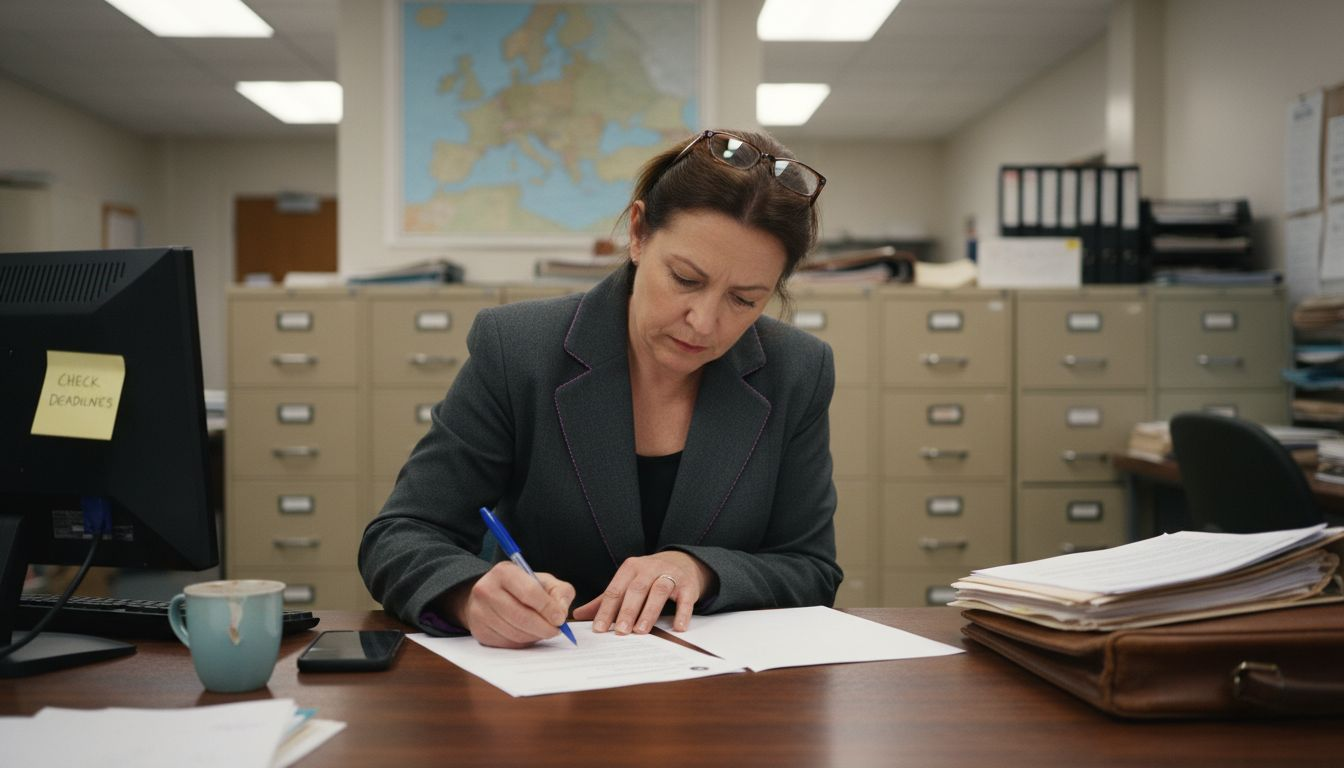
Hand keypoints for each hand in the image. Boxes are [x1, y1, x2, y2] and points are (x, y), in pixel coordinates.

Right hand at [445, 562, 574, 648]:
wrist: (490, 595)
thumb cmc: (521, 588)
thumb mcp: (543, 581)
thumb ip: (559, 592)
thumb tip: (561, 612)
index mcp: (504, 572)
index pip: (529, 592)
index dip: (548, 608)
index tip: (560, 619)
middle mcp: (487, 590)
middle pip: (521, 616)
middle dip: (544, 627)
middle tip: (556, 630)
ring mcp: (480, 612)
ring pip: (515, 633)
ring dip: (535, 636)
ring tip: (542, 630)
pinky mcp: (479, 631)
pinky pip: (507, 643)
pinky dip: (523, 642)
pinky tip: (527, 633)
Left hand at [572, 551, 715, 634]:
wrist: (682, 562)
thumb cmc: (648, 577)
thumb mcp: (627, 583)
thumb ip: (605, 599)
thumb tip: (578, 614)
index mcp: (630, 568)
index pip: (615, 590)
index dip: (606, 610)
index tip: (598, 629)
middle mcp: (649, 568)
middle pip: (636, 590)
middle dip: (627, 611)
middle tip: (620, 631)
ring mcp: (669, 575)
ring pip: (658, 591)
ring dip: (649, 612)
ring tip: (641, 631)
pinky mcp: (688, 585)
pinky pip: (685, 599)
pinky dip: (682, 613)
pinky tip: (678, 628)